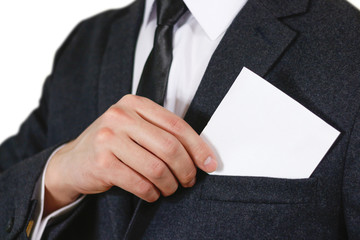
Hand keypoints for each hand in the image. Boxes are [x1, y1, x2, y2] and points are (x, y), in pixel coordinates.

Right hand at [44, 94, 216, 214]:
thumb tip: (200, 154)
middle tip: (189, 181)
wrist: (73, 160)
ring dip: (169, 184)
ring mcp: (108, 138)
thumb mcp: (134, 127)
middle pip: (169, 147)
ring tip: (170, 188)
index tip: (210, 164)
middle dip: (186, 169)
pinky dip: (152, 193)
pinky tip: (152, 193)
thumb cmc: (112, 144)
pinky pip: (139, 183)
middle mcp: (120, 116)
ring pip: (156, 167)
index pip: (176, 125)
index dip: (198, 147)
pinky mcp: (101, 162)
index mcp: (134, 103)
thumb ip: (161, 132)